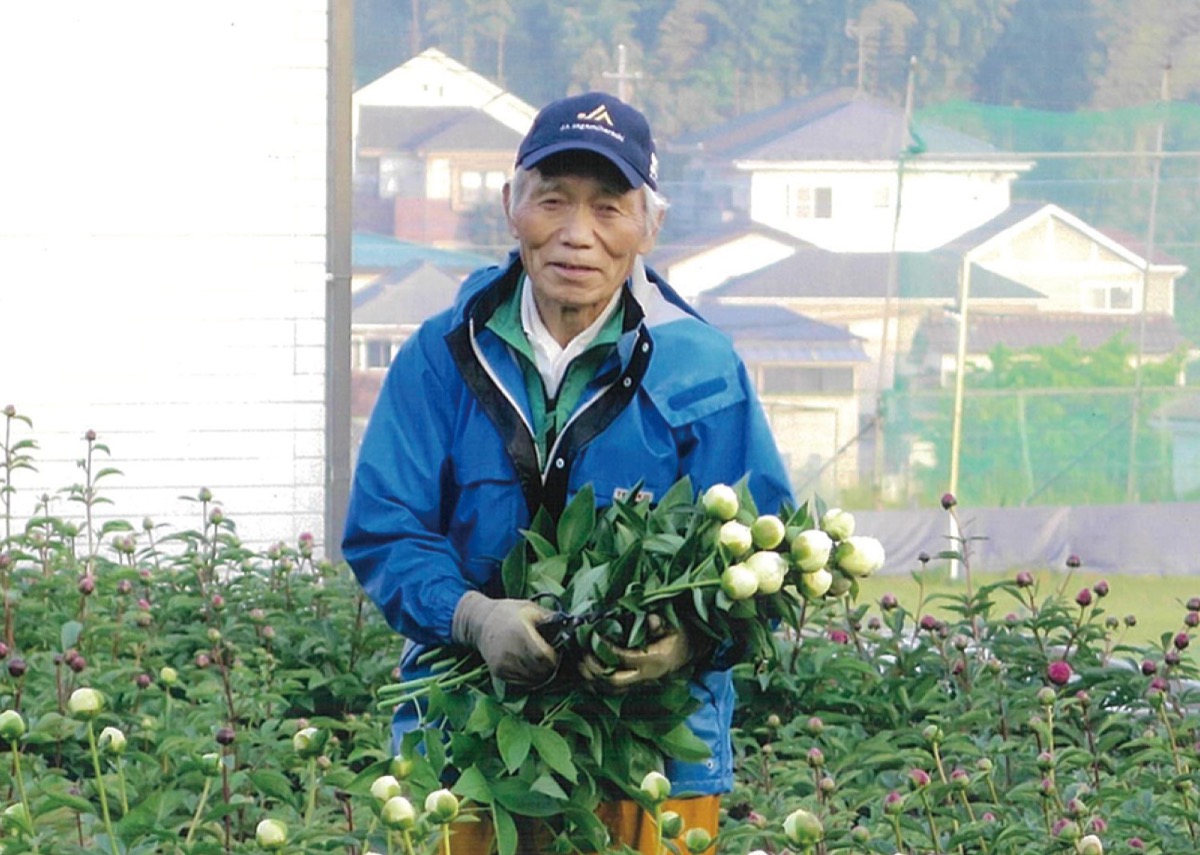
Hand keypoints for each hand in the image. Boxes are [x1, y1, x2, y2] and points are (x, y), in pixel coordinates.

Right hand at [451, 591, 557, 684]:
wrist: (480, 623)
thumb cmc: (509, 613)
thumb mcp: (529, 608)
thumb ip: (549, 618)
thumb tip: (572, 624)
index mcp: (519, 632)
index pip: (542, 655)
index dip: (554, 658)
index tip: (558, 653)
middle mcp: (509, 650)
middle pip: (539, 669)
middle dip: (550, 667)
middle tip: (553, 659)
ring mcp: (502, 663)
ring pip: (531, 678)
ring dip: (541, 674)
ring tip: (543, 663)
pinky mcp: (498, 672)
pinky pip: (521, 682)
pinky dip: (530, 678)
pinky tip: (532, 667)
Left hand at [579, 615, 693, 691]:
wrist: (691, 649)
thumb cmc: (680, 634)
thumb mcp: (674, 625)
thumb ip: (660, 623)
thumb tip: (650, 619)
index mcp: (654, 660)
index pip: (624, 658)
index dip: (607, 649)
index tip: (594, 635)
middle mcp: (646, 675)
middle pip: (615, 680)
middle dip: (595, 669)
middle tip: (583, 653)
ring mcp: (642, 682)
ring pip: (613, 688)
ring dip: (594, 678)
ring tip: (580, 663)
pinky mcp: (637, 683)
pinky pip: (615, 688)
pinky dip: (599, 682)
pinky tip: (588, 673)